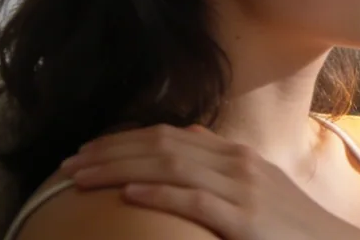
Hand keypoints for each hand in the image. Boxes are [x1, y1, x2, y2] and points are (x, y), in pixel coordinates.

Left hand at [59, 124, 359, 239]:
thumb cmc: (290, 223)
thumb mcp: (257, 183)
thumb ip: (221, 162)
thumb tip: (188, 137)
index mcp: (237, 155)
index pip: (170, 136)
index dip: (124, 140)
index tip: (88, 150)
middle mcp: (238, 163)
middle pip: (163, 147)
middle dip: (111, 152)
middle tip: (69, 164)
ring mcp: (243, 189)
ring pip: (171, 168)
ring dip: (120, 169)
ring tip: (83, 178)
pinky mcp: (245, 218)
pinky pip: (195, 200)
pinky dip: (159, 194)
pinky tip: (129, 195)